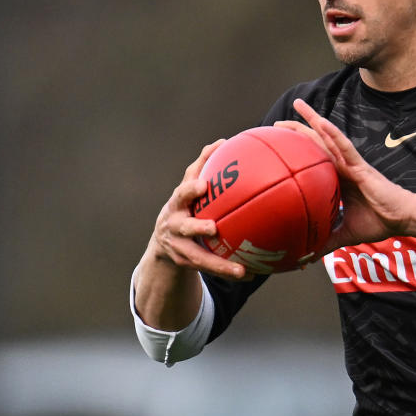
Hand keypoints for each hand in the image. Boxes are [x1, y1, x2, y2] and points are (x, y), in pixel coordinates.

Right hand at [147, 139, 255, 281]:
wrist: (163, 242)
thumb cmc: (185, 206)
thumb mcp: (189, 188)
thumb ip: (202, 167)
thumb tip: (223, 141)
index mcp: (178, 204)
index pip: (182, 194)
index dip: (191, 190)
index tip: (203, 186)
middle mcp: (175, 226)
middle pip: (183, 227)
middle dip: (196, 227)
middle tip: (212, 228)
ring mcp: (179, 247)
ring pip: (198, 257)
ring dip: (219, 264)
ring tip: (240, 271)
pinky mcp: (187, 263)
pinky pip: (210, 268)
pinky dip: (229, 271)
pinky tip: (251, 274)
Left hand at [288, 98, 415, 251]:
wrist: (402, 218)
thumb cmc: (379, 221)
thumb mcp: (344, 234)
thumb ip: (325, 242)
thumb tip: (304, 258)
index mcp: (336, 179)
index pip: (312, 160)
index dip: (295, 151)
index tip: (276, 146)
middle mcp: (341, 167)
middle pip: (315, 143)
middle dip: (296, 131)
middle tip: (275, 123)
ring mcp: (351, 163)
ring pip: (328, 137)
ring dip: (312, 120)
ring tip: (297, 106)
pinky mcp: (361, 166)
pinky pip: (345, 147)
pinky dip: (333, 134)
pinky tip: (322, 122)